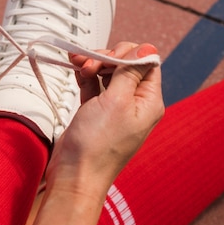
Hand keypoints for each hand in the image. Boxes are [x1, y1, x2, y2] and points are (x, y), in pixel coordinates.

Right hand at [46, 42, 164, 195]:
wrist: (74, 176)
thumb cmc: (97, 146)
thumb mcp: (116, 101)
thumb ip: (129, 71)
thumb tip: (147, 48)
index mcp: (149, 102)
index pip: (147, 62)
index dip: (127, 53)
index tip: (108, 57)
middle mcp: (135, 103)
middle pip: (126, 64)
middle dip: (106, 57)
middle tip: (90, 65)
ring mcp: (115, 108)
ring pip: (108, 72)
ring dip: (93, 64)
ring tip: (78, 67)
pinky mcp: (96, 111)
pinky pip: (94, 84)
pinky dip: (85, 75)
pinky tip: (76, 70)